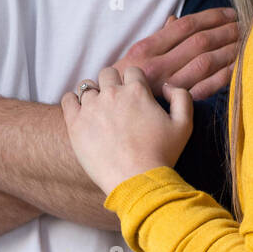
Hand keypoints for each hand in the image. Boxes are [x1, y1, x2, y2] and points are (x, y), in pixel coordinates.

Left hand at [61, 66, 192, 195]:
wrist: (136, 180)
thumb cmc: (162, 155)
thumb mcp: (184, 124)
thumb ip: (181, 97)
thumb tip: (167, 86)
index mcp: (137, 91)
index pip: (132, 71)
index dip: (134, 82)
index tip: (133, 96)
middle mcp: (112, 93)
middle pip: (107, 73)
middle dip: (112, 84)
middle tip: (115, 103)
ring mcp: (92, 107)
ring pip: (87, 86)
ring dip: (93, 95)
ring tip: (98, 111)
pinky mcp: (75, 123)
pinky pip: (68, 99)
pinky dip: (73, 102)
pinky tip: (81, 113)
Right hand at [114, 7, 239, 100]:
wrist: (108, 117)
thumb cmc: (121, 83)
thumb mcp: (133, 56)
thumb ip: (157, 38)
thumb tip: (176, 20)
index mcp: (145, 49)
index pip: (184, 25)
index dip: (211, 17)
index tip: (230, 12)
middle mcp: (155, 65)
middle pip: (198, 42)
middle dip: (225, 31)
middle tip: (243, 25)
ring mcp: (165, 86)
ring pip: (204, 63)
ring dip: (228, 51)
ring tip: (244, 42)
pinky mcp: (173, 106)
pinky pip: (204, 88)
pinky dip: (222, 76)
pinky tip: (236, 67)